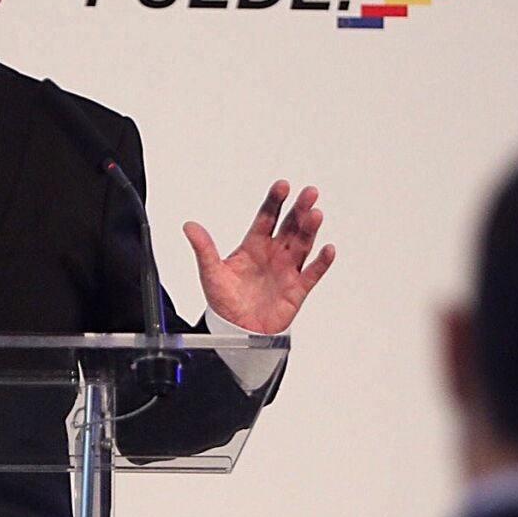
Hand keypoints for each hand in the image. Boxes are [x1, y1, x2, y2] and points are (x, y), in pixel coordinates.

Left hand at [184, 180, 334, 333]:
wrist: (236, 330)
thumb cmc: (225, 301)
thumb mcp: (211, 272)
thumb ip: (204, 249)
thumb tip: (189, 227)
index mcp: (254, 245)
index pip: (267, 217)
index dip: (275, 201)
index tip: (282, 186)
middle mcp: (274, 253)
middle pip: (290, 226)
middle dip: (299, 209)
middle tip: (309, 193)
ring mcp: (287, 269)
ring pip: (303, 244)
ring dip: (310, 230)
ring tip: (315, 214)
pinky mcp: (297, 289)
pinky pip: (313, 273)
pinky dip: (322, 262)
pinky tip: (328, 249)